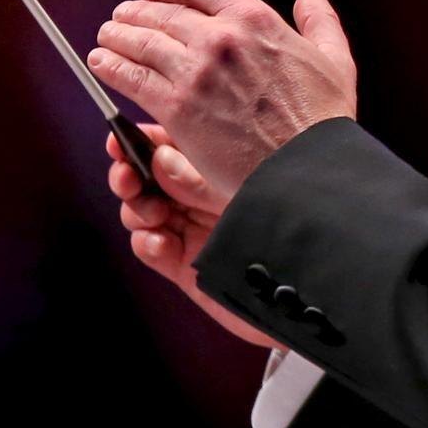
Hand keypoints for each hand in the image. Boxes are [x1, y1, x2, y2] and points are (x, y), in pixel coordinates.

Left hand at [87, 0, 357, 198]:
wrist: (305, 170)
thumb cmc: (324, 121)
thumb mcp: (334, 59)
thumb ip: (320, 21)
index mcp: (256, 19)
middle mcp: (221, 38)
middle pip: (161, 13)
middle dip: (135, 13)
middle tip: (120, 18)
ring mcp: (196, 72)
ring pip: (140, 41)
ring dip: (117, 36)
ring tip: (105, 38)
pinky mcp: (177, 107)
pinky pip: (131, 77)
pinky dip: (111, 67)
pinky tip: (102, 64)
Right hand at [107, 123, 276, 349]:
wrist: (308, 286)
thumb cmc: (289, 222)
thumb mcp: (245, 191)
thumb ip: (201, 178)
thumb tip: (160, 158)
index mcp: (213, 167)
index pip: (165, 146)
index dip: (136, 142)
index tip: (118, 141)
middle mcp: (197, 195)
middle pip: (144, 177)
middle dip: (127, 175)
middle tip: (126, 178)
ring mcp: (190, 229)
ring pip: (140, 211)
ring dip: (136, 209)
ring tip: (153, 213)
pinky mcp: (185, 264)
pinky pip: (149, 247)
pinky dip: (147, 242)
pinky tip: (162, 241)